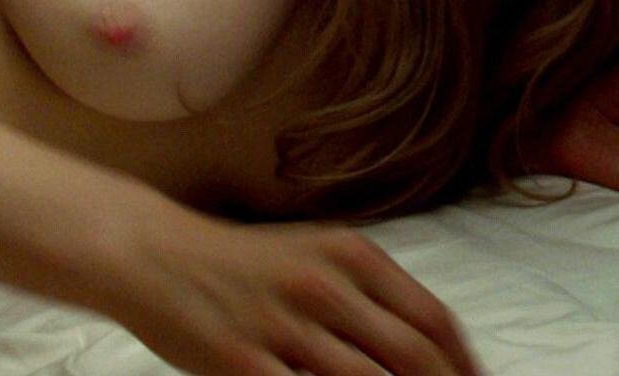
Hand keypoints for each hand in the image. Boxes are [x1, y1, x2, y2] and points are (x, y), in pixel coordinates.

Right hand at [85, 200, 479, 375]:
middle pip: (410, 355)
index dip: (462, 363)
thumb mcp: (319, 256)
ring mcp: (284, 326)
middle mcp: (326, 287)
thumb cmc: (247, 264)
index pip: (432, 318)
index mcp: (354, 256)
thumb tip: (426, 343)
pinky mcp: (242, 362)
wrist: (156, 256)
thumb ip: (371, 294)